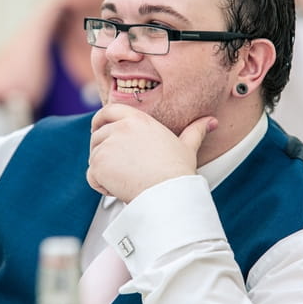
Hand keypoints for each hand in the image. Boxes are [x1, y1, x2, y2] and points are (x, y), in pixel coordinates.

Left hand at [86, 104, 216, 202]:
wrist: (167, 193)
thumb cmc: (178, 172)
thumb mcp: (187, 147)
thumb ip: (195, 131)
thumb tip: (211, 121)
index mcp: (138, 119)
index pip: (109, 110)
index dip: (100, 120)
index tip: (98, 129)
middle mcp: (121, 127)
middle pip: (98, 136)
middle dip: (103, 153)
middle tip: (120, 168)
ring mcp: (107, 144)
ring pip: (94, 157)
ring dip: (104, 171)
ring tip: (126, 179)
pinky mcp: (99, 163)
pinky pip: (91, 176)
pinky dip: (101, 186)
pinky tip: (119, 188)